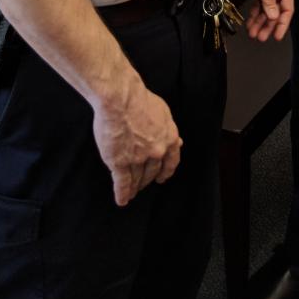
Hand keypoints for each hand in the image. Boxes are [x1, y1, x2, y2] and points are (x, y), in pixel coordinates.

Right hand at [91, 79, 181, 205]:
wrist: (121, 99)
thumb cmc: (141, 100)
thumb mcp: (163, 112)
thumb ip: (169, 130)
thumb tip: (178, 142)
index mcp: (169, 139)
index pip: (171, 162)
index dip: (166, 171)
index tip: (162, 178)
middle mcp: (156, 152)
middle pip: (153, 171)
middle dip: (148, 179)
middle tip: (143, 184)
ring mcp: (138, 159)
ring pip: (137, 178)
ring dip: (135, 187)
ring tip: (131, 194)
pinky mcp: (120, 162)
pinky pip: (122, 182)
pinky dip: (122, 193)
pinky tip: (122, 200)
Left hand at [241, 0, 293, 41]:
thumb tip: (274, 16)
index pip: (287, 9)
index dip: (283, 23)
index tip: (277, 36)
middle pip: (275, 12)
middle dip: (268, 26)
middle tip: (261, 37)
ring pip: (266, 11)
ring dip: (260, 22)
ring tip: (253, 34)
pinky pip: (258, 6)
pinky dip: (254, 15)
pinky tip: (249, 24)